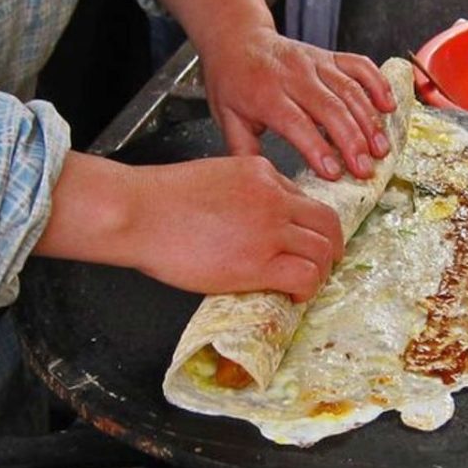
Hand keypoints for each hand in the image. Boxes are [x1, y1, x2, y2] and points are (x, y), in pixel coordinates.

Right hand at [37, 153, 343, 302]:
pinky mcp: (260, 261)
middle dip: (330, 244)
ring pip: (323, 249)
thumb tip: (247, 226)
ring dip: (321, 269)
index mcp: (261, 172)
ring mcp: (270, 227)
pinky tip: (293, 295)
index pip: (302, 198)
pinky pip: (306, 275)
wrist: (137, 212)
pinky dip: (308, 288)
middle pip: (326, 221)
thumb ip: (239, 196)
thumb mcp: (211, 180)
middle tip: (324, 262)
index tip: (300, 241)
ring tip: (309, 284)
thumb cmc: (158, 202)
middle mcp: (274, 196)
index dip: (306, 224)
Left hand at [198, 27, 396, 180]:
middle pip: (330, 108)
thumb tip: (263, 184)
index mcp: (266, 94)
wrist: (237, 39)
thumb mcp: (227, 118)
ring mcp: (315, 62)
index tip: (335, 173)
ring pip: (350, 90)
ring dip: (370, 121)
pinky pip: (359, 65)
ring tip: (382, 149)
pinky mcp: (329, 55)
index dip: (317, 148)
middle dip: (352, 141)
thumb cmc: (232, 83)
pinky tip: (389, 107)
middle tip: (366, 169)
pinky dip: (378, 84)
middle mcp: (294, 75)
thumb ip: (244, 151)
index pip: (296, 122)